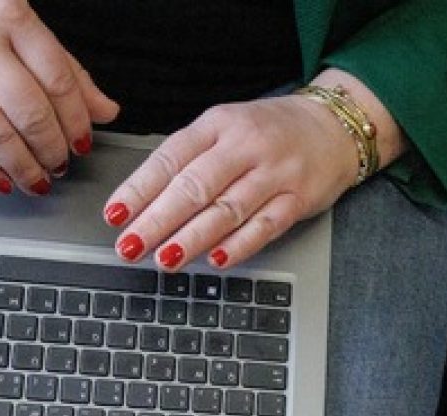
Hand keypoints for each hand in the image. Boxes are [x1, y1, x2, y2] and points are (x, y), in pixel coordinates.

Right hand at [0, 0, 118, 194]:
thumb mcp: (23, 27)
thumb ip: (66, 68)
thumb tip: (105, 111)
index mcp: (11, 19)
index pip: (57, 80)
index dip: (77, 120)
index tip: (84, 141)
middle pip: (28, 111)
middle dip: (52, 148)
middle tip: (62, 163)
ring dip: (23, 166)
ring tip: (40, 180)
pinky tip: (3, 182)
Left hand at [101, 72, 405, 270]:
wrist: (333, 126)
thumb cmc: (269, 133)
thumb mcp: (225, 129)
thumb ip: (189, 160)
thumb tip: (144, 204)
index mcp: (217, 125)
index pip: (170, 158)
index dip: (138, 189)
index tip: (114, 216)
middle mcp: (245, 146)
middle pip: (194, 186)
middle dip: (157, 220)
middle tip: (130, 246)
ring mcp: (274, 172)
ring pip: (226, 209)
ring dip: (192, 238)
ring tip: (164, 259)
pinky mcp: (299, 198)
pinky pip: (265, 226)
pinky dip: (239, 245)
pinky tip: (216, 260)